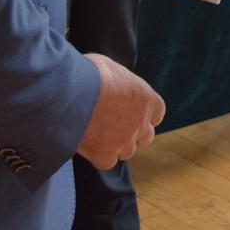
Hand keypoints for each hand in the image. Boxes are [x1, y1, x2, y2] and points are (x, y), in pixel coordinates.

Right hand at [76, 52, 164, 168]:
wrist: (71, 92)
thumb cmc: (89, 74)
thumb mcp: (110, 67)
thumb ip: (119, 82)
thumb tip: (112, 83)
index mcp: (146, 98)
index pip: (157, 112)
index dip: (145, 115)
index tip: (135, 114)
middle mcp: (141, 122)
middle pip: (146, 136)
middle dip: (133, 133)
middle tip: (115, 126)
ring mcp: (125, 140)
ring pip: (127, 151)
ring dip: (116, 145)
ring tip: (97, 134)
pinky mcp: (106, 154)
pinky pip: (106, 161)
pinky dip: (98, 156)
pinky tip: (86, 144)